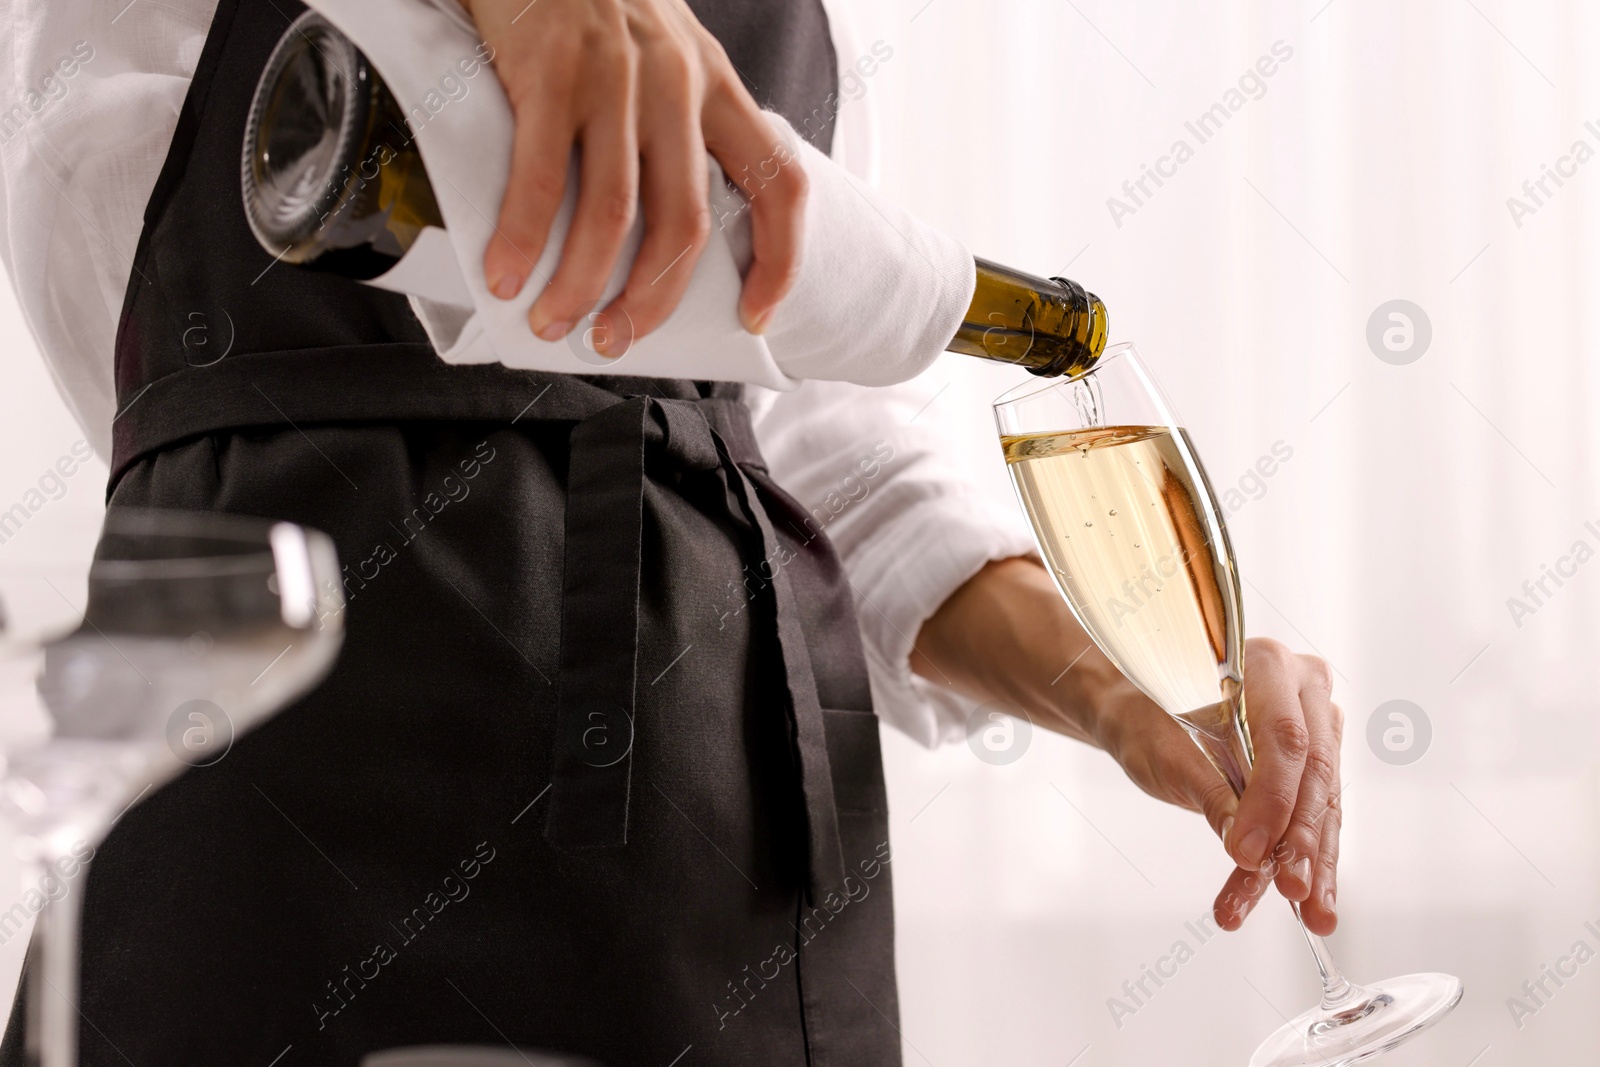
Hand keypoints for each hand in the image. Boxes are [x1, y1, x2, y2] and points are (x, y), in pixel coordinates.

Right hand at [462, 0, 807, 350]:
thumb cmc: (590, 3)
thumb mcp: (662, 54)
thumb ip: (672, 126)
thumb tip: (652, 229)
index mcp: (716, 87)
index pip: (779, 182)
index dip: (780, 258)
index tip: (756, 313)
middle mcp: (677, 85)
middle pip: (685, 222)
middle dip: (651, 300)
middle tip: (615, 340)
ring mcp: (615, 78)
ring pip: (615, 213)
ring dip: (583, 284)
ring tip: (554, 321)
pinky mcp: (551, 69)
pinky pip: (542, 176)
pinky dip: (522, 236)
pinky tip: (506, 272)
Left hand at [1094, 638, 1342, 935]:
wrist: (1141, 716)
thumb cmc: (1147, 720)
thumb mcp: (1165, 753)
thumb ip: (1208, 792)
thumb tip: (1246, 849)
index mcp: (1266, 663)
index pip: (1284, 738)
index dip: (1271, 801)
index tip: (1247, 852)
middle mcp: (1303, 688)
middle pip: (1313, 773)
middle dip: (1302, 840)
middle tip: (1291, 889)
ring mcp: (1317, 726)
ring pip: (1322, 804)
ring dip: (1313, 865)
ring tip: (1311, 917)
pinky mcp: (1314, 766)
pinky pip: (1315, 819)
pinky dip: (1306, 865)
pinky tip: (1307, 908)